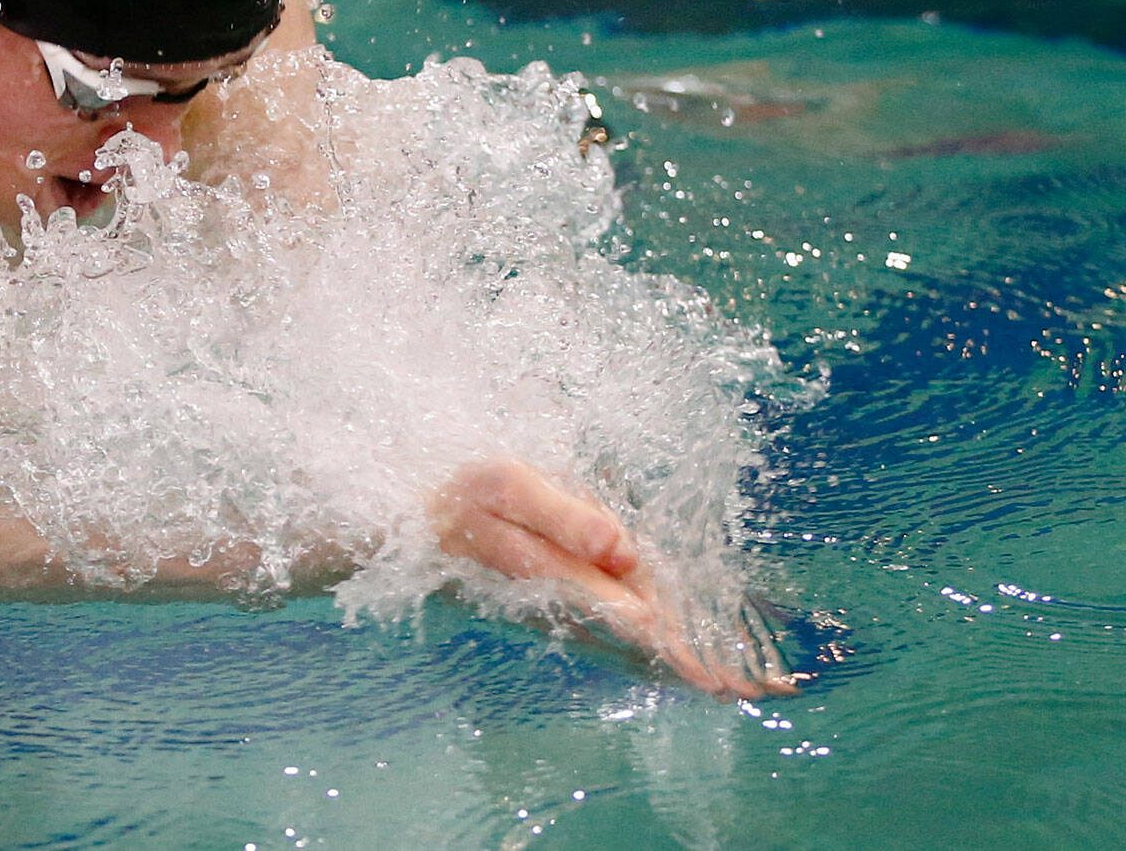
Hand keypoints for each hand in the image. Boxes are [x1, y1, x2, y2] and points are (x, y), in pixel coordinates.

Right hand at [430, 458, 795, 699]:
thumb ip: (565, 518)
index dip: (680, 647)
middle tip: (761, 688)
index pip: (634, 621)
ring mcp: (568, 614)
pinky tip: (687, 652)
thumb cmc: (467, 498)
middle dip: (698, 663)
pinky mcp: (566, 607)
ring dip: (686, 660)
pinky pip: (621, 633)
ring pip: (635, 644)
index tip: (725, 677)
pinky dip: (660, 645)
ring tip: (743, 680)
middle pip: (644, 645)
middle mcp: (569, 609)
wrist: (416, 526)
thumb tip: (621, 550)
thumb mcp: (507, 488)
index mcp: (560, 580)